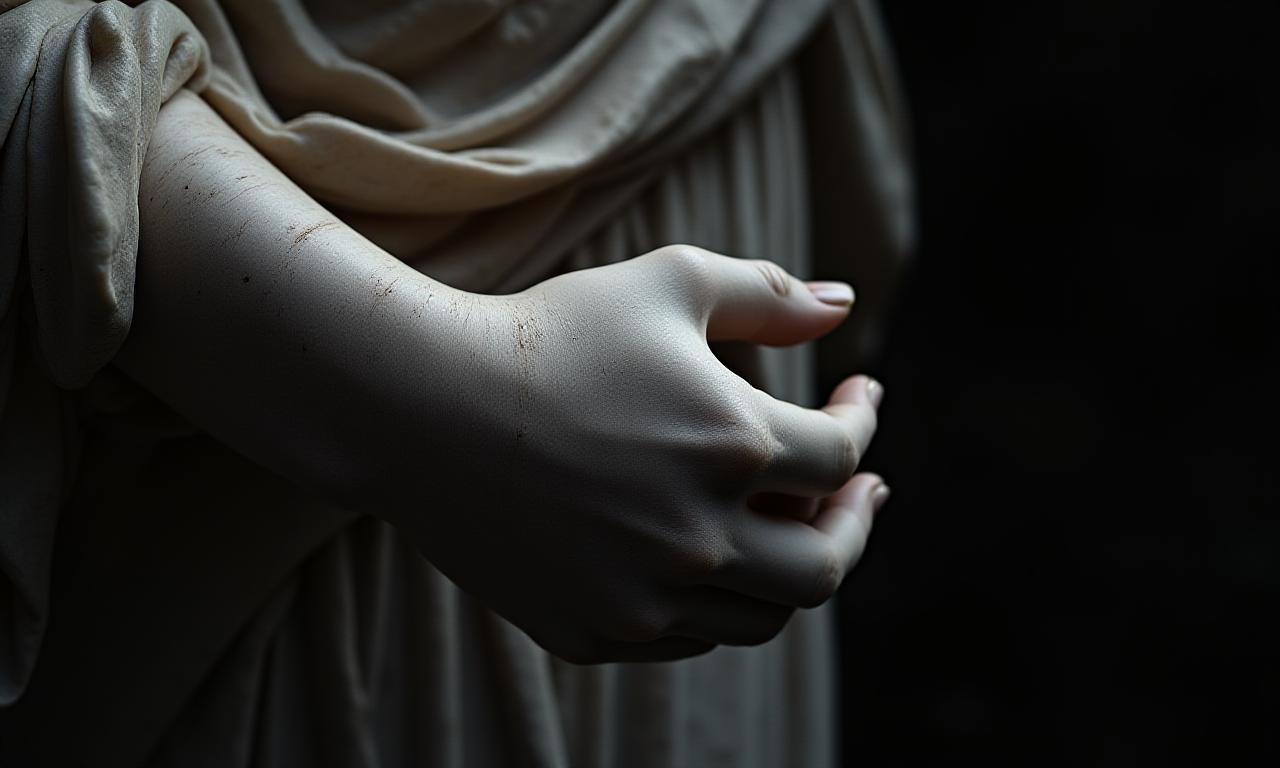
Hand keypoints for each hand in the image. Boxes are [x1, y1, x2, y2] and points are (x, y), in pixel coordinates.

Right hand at [403, 246, 889, 662]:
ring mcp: (645, 599)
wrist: (420, 407)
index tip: (856, 395)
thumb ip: (766, 293)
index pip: (842, 455)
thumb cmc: (549, 333)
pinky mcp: (596, 632)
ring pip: (765, 615)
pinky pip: (690, 636)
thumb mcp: (666, 284)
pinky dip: (720, 599)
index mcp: (731, 445)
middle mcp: (699, 538)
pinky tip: (712, 553)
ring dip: (792, 566)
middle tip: (861, 490)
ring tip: (790, 523)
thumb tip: (842, 303)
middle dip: (858, 521)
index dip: (862, 421)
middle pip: (827, 563)